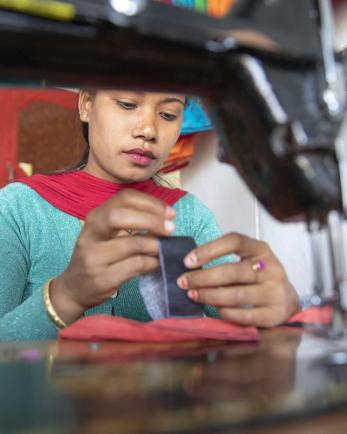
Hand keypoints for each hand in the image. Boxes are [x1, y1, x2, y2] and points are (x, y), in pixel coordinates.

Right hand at [50, 189, 175, 324]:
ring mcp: (93, 256)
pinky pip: (135, 266)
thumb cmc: (98, 256)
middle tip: (170, 229)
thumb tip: (165, 219)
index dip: (151, 203)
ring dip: (155, 245)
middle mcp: (91, 233)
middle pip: (121, 216)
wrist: (74, 288)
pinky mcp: (101, 278)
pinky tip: (156, 263)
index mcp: (95, 217)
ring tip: (165, 249)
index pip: (124, 198)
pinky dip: (152, 263)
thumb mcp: (106, 233)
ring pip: (132, 243)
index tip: (170, 213)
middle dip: (151, 220)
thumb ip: (129, 223)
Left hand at [177, 233, 299, 327]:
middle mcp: (271, 268)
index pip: (234, 241)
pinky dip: (225, 312)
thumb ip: (226, 258)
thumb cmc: (258, 277)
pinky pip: (244, 315)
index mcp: (261, 249)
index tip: (188, 260)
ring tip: (192, 295)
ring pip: (236, 294)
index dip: (209, 249)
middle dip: (203, 277)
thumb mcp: (248, 260)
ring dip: (209, 295)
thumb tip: (190, 265)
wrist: (286, 300)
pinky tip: (213, 309)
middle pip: (232, 271)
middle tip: (183, 282)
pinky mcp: (273, 313)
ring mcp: (274, 292)